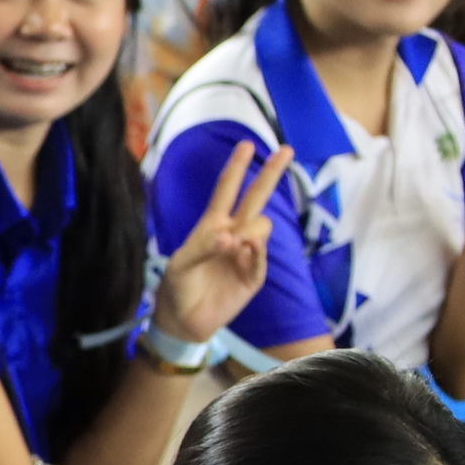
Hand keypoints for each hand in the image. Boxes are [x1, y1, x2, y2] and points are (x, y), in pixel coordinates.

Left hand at [150, 137, 290, 347]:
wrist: (184, 320)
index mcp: (211, 225)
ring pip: (262, 226)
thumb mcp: (181, 264)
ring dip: (250, 230)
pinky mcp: (253, 275)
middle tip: (286, 150)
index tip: (246, 144)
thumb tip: (234, 237)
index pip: (226, 190)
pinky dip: (254, 253)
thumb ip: (205, 247)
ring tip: (232, 247)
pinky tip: (243, 254)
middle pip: (256, 198)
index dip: (236, 168)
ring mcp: (246, 253)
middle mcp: (232, 234)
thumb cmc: (177, 286)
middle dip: (270, 174)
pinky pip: (261, 257)